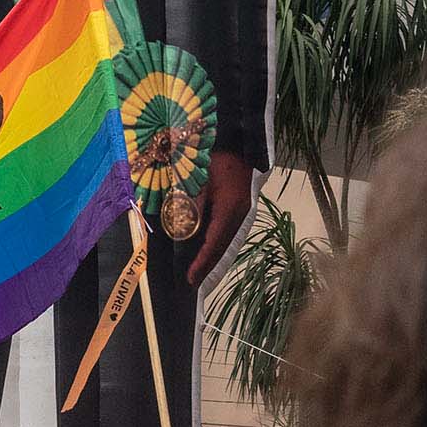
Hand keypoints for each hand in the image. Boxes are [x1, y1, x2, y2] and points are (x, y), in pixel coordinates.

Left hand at [185, 151, 254, 288]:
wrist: (240, 142)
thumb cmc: (216, 158)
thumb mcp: (199, 180)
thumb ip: (191, 206)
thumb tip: (182, 232)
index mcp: (230, 209)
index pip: (213, 243)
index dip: (201, 263)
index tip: (190, 278)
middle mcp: (240, 215)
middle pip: (222, 247)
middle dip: (207, 266)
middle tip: (192, 283)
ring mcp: (243, 212)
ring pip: (226, 241)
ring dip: (212, 257)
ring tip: (198, 272)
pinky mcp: (241, 207)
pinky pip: (228, 232)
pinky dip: (216, 245)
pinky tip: (207, 251)